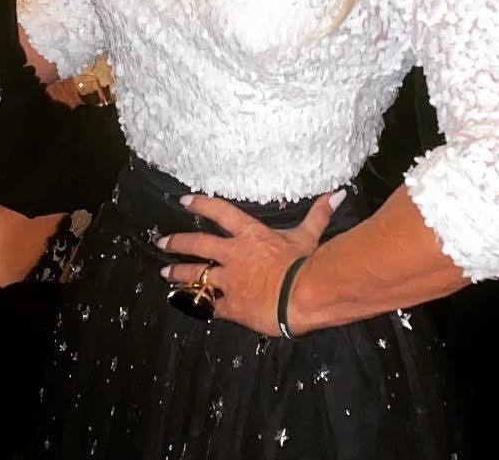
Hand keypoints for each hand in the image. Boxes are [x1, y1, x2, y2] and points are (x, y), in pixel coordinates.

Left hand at [160, 190, 342, 335]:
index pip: (220, 212)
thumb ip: (318, 214)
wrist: (298, 296)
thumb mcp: (309, 236)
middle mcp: (233, 254)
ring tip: (164, 274)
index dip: (201, 204)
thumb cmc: (302, 264)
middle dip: (178, 243)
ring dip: (179, 274)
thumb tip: (336, 193)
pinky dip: (198, 304)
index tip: (184, 201)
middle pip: (199, 245)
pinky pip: (209, 304)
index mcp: (250, 235)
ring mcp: (229, 281)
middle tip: (161, 243)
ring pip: (197, 275)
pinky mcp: (230, 305)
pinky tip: (187, 305)